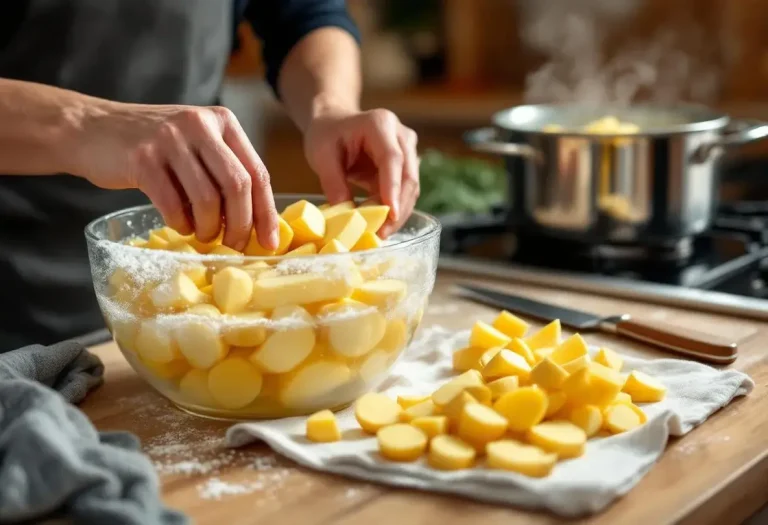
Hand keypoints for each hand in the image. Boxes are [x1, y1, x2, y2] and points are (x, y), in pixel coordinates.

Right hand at [74, 103, 278, 250]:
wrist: (91, 129)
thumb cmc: (153, 147)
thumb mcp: (196, 145)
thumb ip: (225, 170)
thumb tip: (258, 222)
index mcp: (222, 121)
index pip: (257, 172)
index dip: (267, 212)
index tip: (270, 242)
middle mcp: (199, 124)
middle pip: (238, 185)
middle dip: (241, 225)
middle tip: (234, 246)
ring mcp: (169, 138)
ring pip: (207, 198)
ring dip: (209, 228)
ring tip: (203, 235)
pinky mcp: (142, 158)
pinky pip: (173, 205)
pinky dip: (181, 224)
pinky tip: (179, 226)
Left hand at [304, 107, 418, 236]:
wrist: (334, 122)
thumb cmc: (327, 134)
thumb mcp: (321, 154)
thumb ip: (333, 182)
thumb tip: (347, 212)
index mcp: (380, 124)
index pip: (392, 158)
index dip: (392, 187)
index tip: (390, 214)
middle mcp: (401, 135)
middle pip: (408, 176)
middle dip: (398, 207)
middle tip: (382, 233)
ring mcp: (408, 150)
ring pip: (411, 187)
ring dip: (398, 212)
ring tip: (379, 232)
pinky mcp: (406, 166)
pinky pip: (405, 191)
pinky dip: (394, 209)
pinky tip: (381, 224)